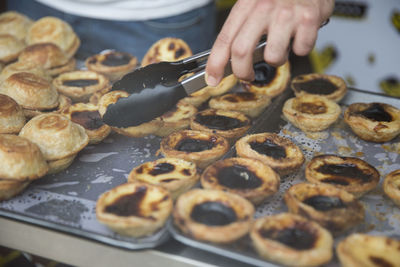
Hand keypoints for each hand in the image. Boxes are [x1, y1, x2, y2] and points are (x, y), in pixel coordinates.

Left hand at [205, 0, 334, 85]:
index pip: (224, 39)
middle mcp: (263, 7)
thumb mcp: (255, 3)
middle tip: (246, 75)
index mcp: (246, 4)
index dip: (216, 63)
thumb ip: (242, 27)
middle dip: (242, 72)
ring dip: (276, 60)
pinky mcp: (308, 19)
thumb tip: (227, 58)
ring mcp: (286, 14)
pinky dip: (300, 48)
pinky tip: (300, 35)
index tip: (213, 78)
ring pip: (273, 57)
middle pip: (241, 51)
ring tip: (280, 47)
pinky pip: (301, 50)